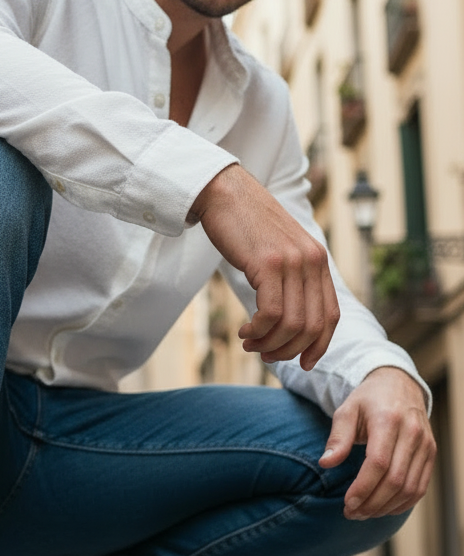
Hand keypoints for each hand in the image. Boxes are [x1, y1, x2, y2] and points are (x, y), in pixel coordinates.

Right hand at [191, 164, 339, 370]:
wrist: (224, 192)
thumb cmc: (246, 225)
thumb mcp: (278, 252)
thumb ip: (291, 278)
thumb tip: (291, 319)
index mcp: (318, 261)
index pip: (330, 317)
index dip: (318, 346)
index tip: (303, 363)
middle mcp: (312, 261)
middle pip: (311, 326)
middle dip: (288, 350)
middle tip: (264, 354)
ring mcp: (292, 261)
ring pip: (291, 324)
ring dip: (269, 343)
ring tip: (250, 343)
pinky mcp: (268, 263)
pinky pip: (270, 313)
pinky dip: (257, 331)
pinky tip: (244, 331)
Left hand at [319, 367, 435, 518]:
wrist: (399, 385)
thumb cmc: (368, 400)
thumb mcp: (347, 410)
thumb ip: (338, 437)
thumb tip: (326, 463)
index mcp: (388, 420)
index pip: (378, 463)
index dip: (363, 488)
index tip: (347, 504)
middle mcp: (412, 432)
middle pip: (395, 480)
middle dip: (372, 503)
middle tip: (352, 513)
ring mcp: (425, 444)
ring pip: (410, 488)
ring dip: (386, 507)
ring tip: (364, 513)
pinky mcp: (431, 453)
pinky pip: (421, 487)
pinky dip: (403, 503)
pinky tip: (383, 508)